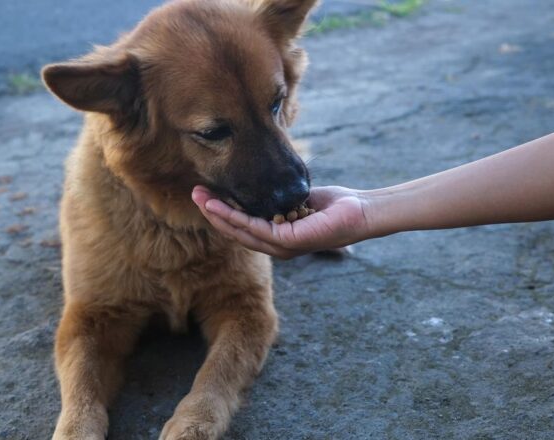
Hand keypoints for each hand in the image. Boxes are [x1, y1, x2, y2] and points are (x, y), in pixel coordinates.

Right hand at [192, 185, 372, 258]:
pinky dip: (237, 217)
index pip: (243, 228)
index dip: (221, 213)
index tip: (205, 195)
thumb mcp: (297, 200)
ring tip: (200, 199)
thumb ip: (276, 199)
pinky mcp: (290, 242)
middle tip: (194, 194)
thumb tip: (259, 186)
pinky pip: (256, 229)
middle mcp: (277, 247)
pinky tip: (222, 206)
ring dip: (218, 215)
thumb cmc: (333, 206)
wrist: (359, 212)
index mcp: (277, 238)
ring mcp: (282, 247)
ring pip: (241, 232)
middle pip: (236, 232)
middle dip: (213, 212)